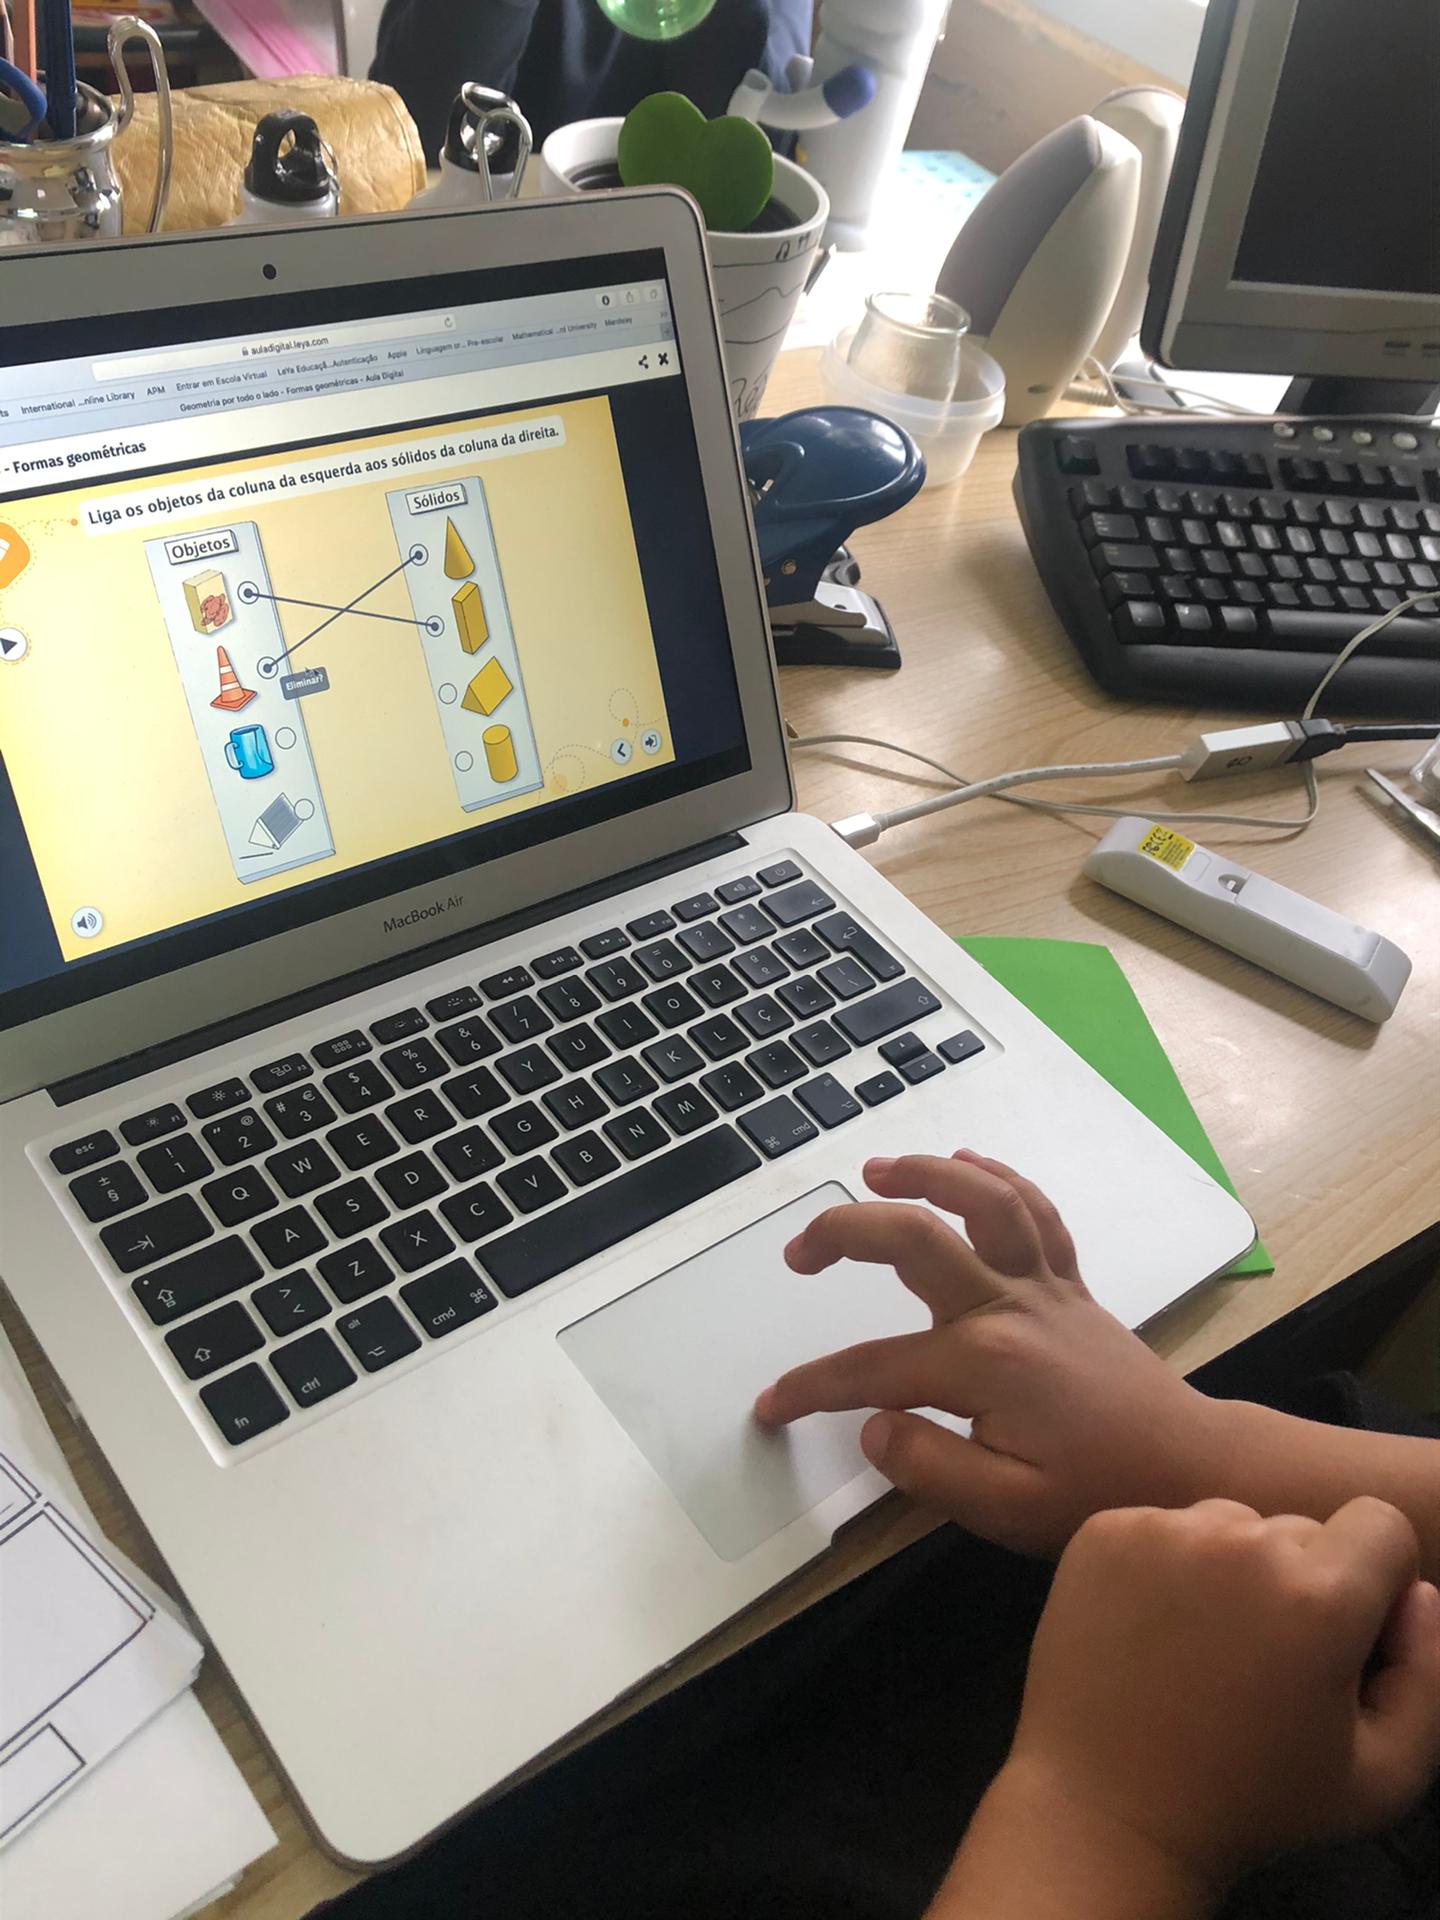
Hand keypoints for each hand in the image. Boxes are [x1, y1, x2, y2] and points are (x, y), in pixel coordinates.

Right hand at [753, 1152, 1237, 1555]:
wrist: (1192, 1468)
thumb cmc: (1099, 1493)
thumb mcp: (1007, 1509)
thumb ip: (929, 1466)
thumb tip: (869, 1426)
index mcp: (982, 1364)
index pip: (872, 1371)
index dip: (813, 1388)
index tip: (772, 1406)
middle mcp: (1007, 1307)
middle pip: (915, 1239)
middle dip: (845, 1232)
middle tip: (798, 1252)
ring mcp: (1043, 1287)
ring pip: (982, 1202)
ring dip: (926, 1175)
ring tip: (875, 1169)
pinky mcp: (1070, 1286)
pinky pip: (1035, 1213)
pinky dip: (999, 1179)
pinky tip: (967, 1161)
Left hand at [1001, 1497, 1439, 1883]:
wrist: (1107, 1809)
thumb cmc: (1252, 1801)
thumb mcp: (1383, 1776)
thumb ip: (1427, 1675)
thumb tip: (1418, 1592)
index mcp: (1318, 1596)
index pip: (1381, 1524)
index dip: (1379, 1579)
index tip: (1348, 1634)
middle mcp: (1238, 1542)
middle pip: (1302, 1529)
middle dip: (1303, 1583)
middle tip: (1266, 1664)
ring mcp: (1161, 1530)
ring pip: (1231, 1525)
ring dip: (1234, 1571)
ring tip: (1206, 1651)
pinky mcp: (1104, 1532)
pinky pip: (1164, 1527)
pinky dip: (1169, 1568)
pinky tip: (1154, 1633)